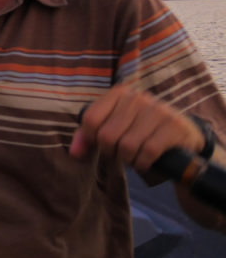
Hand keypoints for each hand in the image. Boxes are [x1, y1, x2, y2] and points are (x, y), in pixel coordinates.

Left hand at [70, 85, 204, 172]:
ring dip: (128, 160)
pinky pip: (148, 151)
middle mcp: (137, 98)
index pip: (90, 119)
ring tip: (133, 158)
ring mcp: (157, 110)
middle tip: (120, 155)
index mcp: (118, 94)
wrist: (183, 134)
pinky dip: (142, 163)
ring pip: (127, 145)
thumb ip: (88, 137)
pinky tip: (144, 163)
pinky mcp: (173, 126)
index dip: (90, 139)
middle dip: (110, 153)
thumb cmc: (140, 131)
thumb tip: (74, 153)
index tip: (100, 146)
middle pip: (107, 136)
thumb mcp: (113, 128)